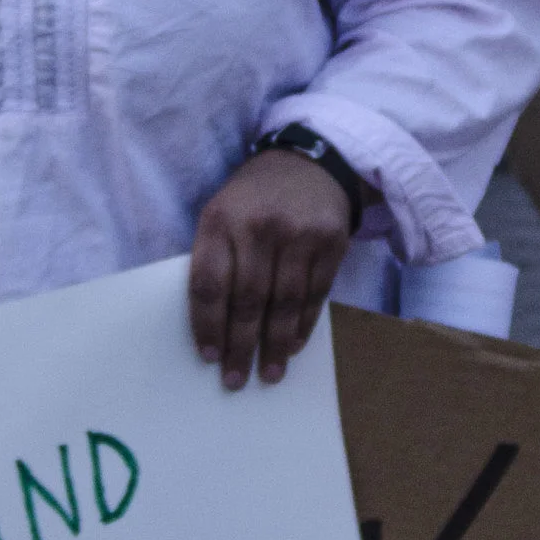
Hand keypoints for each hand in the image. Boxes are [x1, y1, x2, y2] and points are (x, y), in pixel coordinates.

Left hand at [189, 148, 354, 389]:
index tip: (208, 356)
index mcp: (221, 219)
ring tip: (268, 374)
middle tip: (234, 379)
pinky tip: (292, 346)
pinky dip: (302, 325)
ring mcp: (298, 234)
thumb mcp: (222, 211)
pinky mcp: (331, 242)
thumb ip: (216, 256)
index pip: (210, 282)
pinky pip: (315, 294)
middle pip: (247, 299)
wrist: (312, 161)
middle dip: (240, 345)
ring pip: (283, 302)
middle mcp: (259, 227)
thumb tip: (213, 322)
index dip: (207, 325)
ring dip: (274, 344)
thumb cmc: (255, 197)